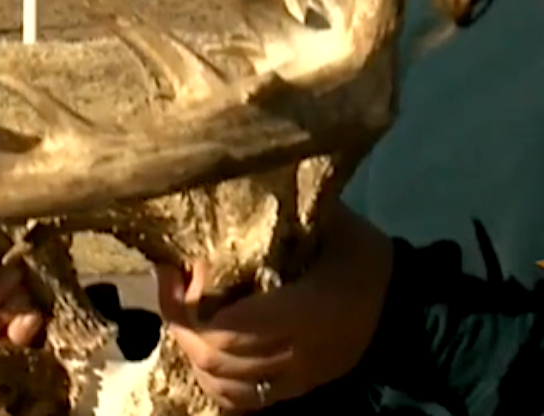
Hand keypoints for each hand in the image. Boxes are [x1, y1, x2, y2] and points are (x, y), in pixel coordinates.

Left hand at [156, 204, 393, 412]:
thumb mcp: (333, 225)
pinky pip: (240, 400)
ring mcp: (295, 378)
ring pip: (221, 382)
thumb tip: (233, 180)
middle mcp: (297, 353)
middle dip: (180, 319)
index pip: (232, 327)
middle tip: (167, 279)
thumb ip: (285, 212)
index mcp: (307, 311)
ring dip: (190, 346)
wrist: (407, 307)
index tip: (181, 264)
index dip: (194, 301)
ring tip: (178, 308)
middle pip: (217, 356)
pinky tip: (200, 347)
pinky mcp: (295, 389)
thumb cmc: (363, 258)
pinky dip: (211, 378)